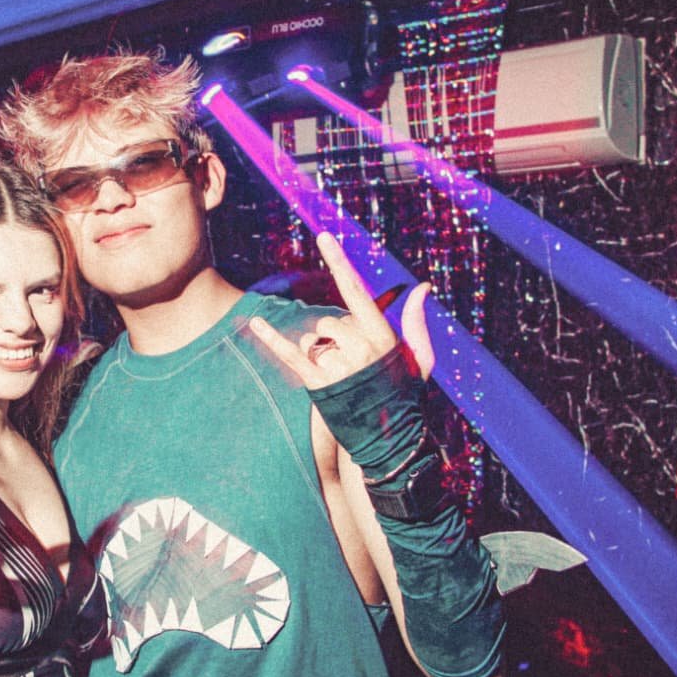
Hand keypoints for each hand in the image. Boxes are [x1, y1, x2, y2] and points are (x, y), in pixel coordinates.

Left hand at [249, 232, 433, 387]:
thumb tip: (422, 287)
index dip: (339, 262)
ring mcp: (337, 367)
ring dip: (319, 353)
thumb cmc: (405, 395)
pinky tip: (254, 322)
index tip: (323, 237)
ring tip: (340, 377)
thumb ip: (416, 321)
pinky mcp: (317, 384)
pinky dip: (271, 339)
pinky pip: (290, 355)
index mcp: (381, 336)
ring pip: (312, 340)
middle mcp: (358, 347)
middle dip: (335, 337)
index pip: (355, 290)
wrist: (389, 439)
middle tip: (354, 364)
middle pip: (329, 322)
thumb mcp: (418, 358)